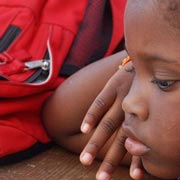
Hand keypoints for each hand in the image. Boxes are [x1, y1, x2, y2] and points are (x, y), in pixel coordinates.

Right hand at [80, 62, 140, 178]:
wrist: (149, 62)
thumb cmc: (151, 85)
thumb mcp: (156, 102)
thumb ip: (149, 119)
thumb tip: (146, 139)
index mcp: (143, 116)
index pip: (139, 142)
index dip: (136, 161)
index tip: (134, 178)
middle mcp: (132, 110)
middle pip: (119, 139)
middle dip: (110, 159)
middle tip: (101, 179)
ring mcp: (121, 97)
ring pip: (107, 124)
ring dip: (96, 143)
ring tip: (85, 161)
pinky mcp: (113, 85)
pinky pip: (100, 102)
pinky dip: (91, 115)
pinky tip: (84, 129)